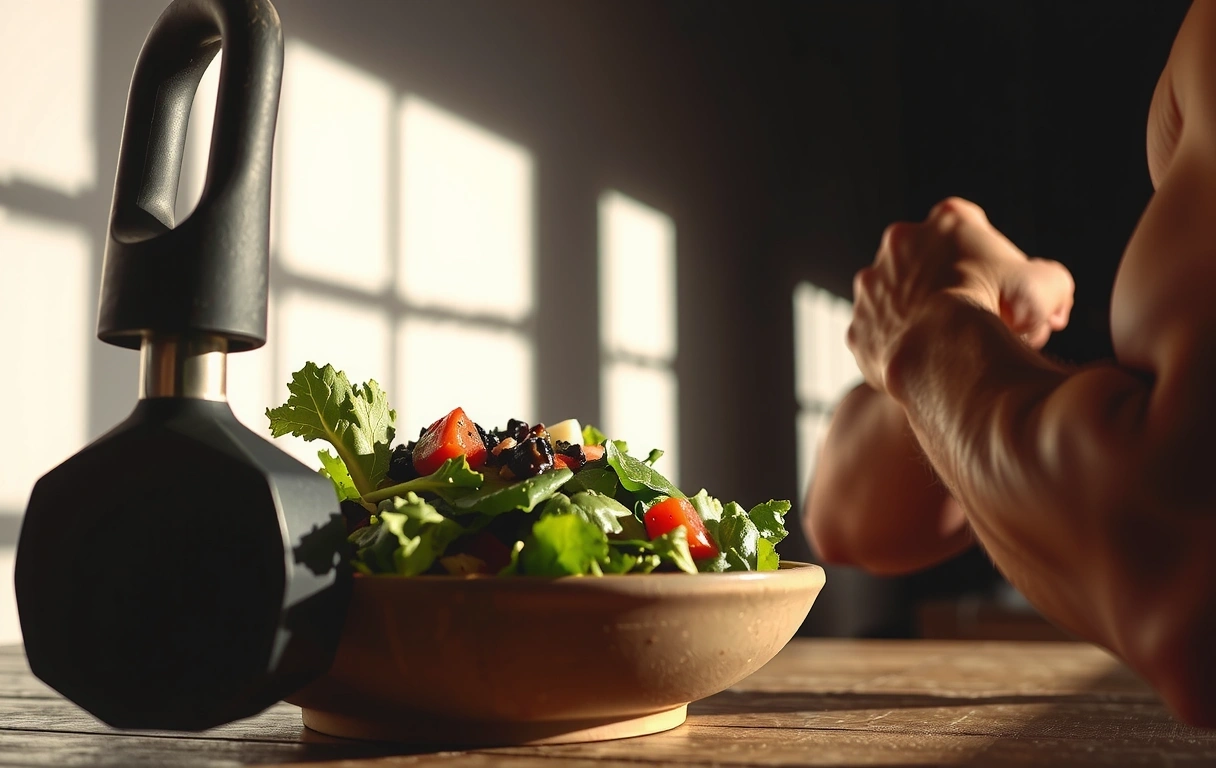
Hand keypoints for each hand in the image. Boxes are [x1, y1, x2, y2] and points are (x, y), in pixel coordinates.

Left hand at [848, 197, 1073, 391]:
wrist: (943, 355)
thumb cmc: (999, 313)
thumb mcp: (1048, 286)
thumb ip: (1050, 284)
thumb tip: (1050, 308)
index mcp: (948, 220)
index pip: (975, 232)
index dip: (995, 264)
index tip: (1004, 292)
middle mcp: (900, 243)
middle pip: (932, 265)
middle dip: (953, 288)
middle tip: (979, 320)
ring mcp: (871, 285)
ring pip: (902, 301)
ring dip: (922, 317)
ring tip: (950, 347)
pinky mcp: (857, 326)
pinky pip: (882, 338)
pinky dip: (903, 350)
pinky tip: (926, 365)